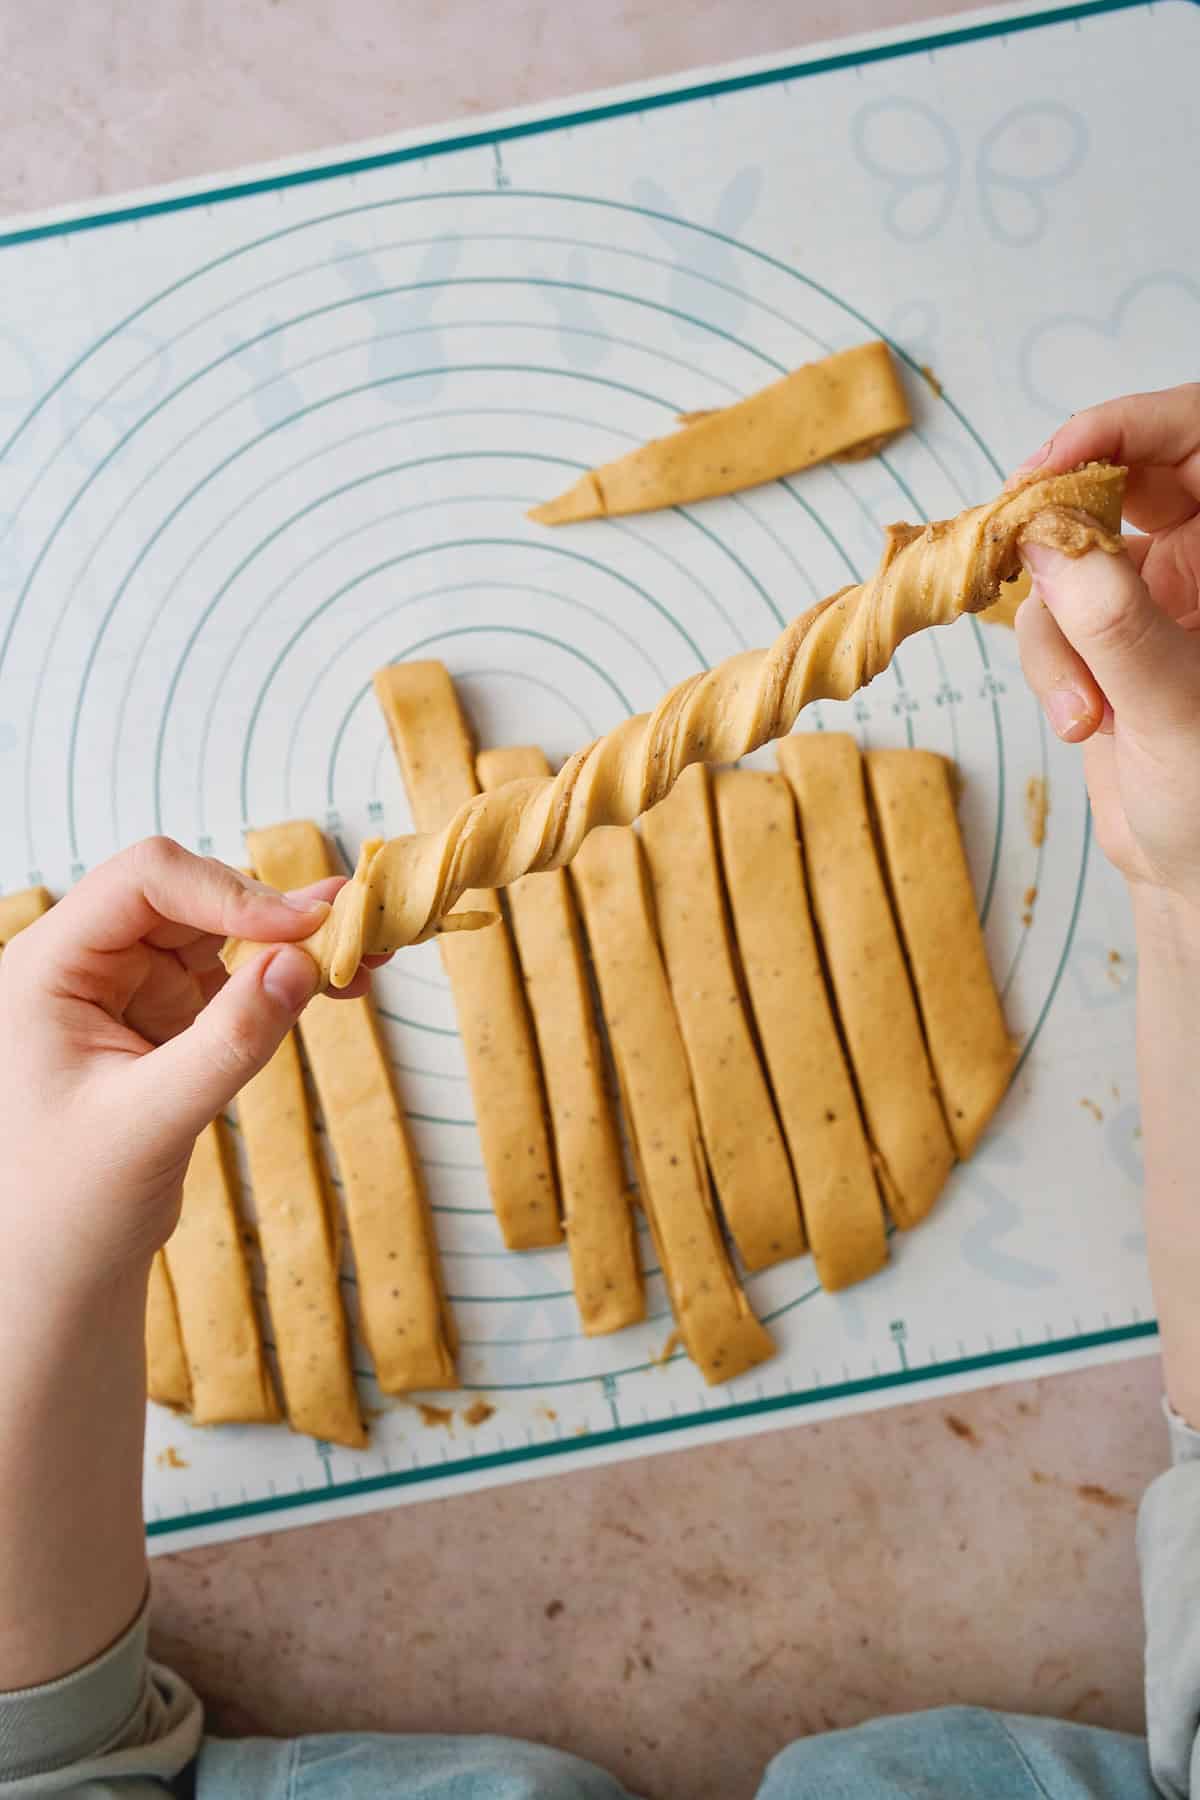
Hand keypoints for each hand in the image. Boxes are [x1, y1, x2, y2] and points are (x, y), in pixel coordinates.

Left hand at [0, 837, 366, 1304]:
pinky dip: (289, 974)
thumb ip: (227, 1043)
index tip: (304, 929)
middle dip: (274, 911)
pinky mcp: (168, 1016)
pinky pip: (237, 972)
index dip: (229, 892)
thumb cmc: (69, 1205)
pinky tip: (340, 983)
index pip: (144, 882)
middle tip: (357, 931)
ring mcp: (130, 985)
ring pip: (223, 928)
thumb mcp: (150, 1122)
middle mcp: (87, 961)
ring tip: (367, 953)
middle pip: (192, 894)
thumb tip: (301, 966)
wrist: (61, 1268)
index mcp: (49, 968)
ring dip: (294, 937)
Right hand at [1013, 383, 1199, 913]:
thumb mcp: (1176, 709)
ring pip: (1072, 559)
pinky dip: (1050, 667)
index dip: (1124, 429)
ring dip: (1057, 635)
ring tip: (1083, 710)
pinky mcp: (1110, 640)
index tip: (1054, 465)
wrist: (1196, 874)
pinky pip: (1052, 618)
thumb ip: (1115, 625)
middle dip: (1064, 528)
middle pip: (1122, 483)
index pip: (1195, 434)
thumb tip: (1050, 543)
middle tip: (1016, 545)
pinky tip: (1084, 723)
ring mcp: (1159, 597)